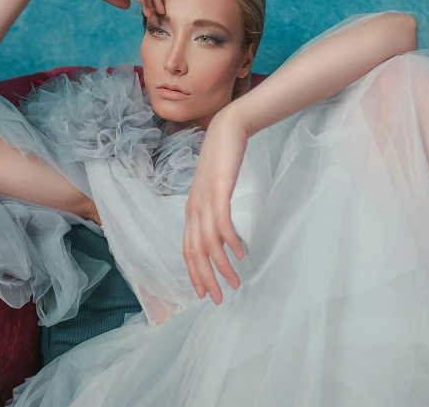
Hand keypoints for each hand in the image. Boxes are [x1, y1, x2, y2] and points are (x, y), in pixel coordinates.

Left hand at [183, 108, 248, 304]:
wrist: (227, 130)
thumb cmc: (222, 161)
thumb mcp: (215, 190)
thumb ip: (214, 211)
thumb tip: (221, 235)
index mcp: (191, 211)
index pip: (187, 249)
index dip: (194, 273)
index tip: (205, 292)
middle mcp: (194, 209)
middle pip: (194, 252)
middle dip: (205, 278)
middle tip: (218, 298)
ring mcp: (205, 200)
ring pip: (208, 243)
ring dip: (221, 266)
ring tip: (234, 282)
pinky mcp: (218, 191)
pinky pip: (221, 223)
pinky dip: (230, 242)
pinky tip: (241, 254)